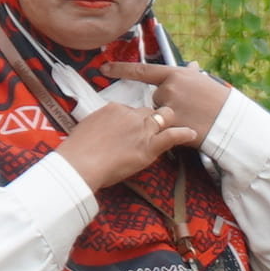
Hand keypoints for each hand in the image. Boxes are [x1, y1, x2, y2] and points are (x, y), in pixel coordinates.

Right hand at [57, 95, 204, 189]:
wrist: (80, 162)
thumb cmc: (78, 150)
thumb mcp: (87, 127)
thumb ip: (101, 124)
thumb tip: (104, 128)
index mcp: (114, 108)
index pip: (131, 109)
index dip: (135, 119)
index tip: (133, 126)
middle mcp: (131, 115)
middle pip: (149, 112)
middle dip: (152, 119)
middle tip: (151, 130)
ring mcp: (141, 129)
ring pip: (163, 118)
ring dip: (167, 122)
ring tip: (173, 126)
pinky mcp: (149, 146)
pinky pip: (172, 136)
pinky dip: (184, 133)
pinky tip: (192, 133)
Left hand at [130, 61, 233, 143]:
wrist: (230, 120)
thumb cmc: (217, 99)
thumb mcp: (203, 81)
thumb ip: (190, 74)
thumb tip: (192, 65)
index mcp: (175, 74)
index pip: (142, 70)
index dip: (121, 69)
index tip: (103, 68)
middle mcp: (169, 88)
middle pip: (155, 98)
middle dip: (167, 104)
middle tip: (188, 108)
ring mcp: (170, 107)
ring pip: (159, 114)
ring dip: (169, 117)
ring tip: (191, 118)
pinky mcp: (172, 125)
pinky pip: (163, 129)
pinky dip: (172, 130)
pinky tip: (189, 128)